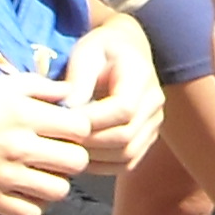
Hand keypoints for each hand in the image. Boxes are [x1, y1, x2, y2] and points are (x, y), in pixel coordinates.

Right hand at [0, 70, 92, 214]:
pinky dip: (32, 204)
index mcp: (23, 114)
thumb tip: (68, 91)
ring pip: (58, 190)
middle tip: (57, 151)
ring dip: (54, 181)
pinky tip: (22, 190)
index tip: (66, 127)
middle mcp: (19, 147)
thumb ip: (36, 86)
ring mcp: (5, 177)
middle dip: (72, 155)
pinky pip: (30, 213)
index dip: (78, 127)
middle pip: (76, 161)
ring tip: (40, 172)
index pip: (80, 127)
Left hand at [60, 15, 164, 173]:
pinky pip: (127, 162)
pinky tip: (81, 156)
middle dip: (90, 142)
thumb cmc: (101, 49)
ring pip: (127, 155)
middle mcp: (154, 103)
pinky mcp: (146, 139)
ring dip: (95, 158)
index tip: (63, 119)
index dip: (92, 120)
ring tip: (68, 149)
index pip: (123, 109)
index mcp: (141, 76)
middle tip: (60, 140)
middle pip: (126, 136)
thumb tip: (67, 111)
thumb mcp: (86, 53)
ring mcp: (154, 124)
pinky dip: (103, 166)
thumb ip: (78, 81)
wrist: (125, 50)